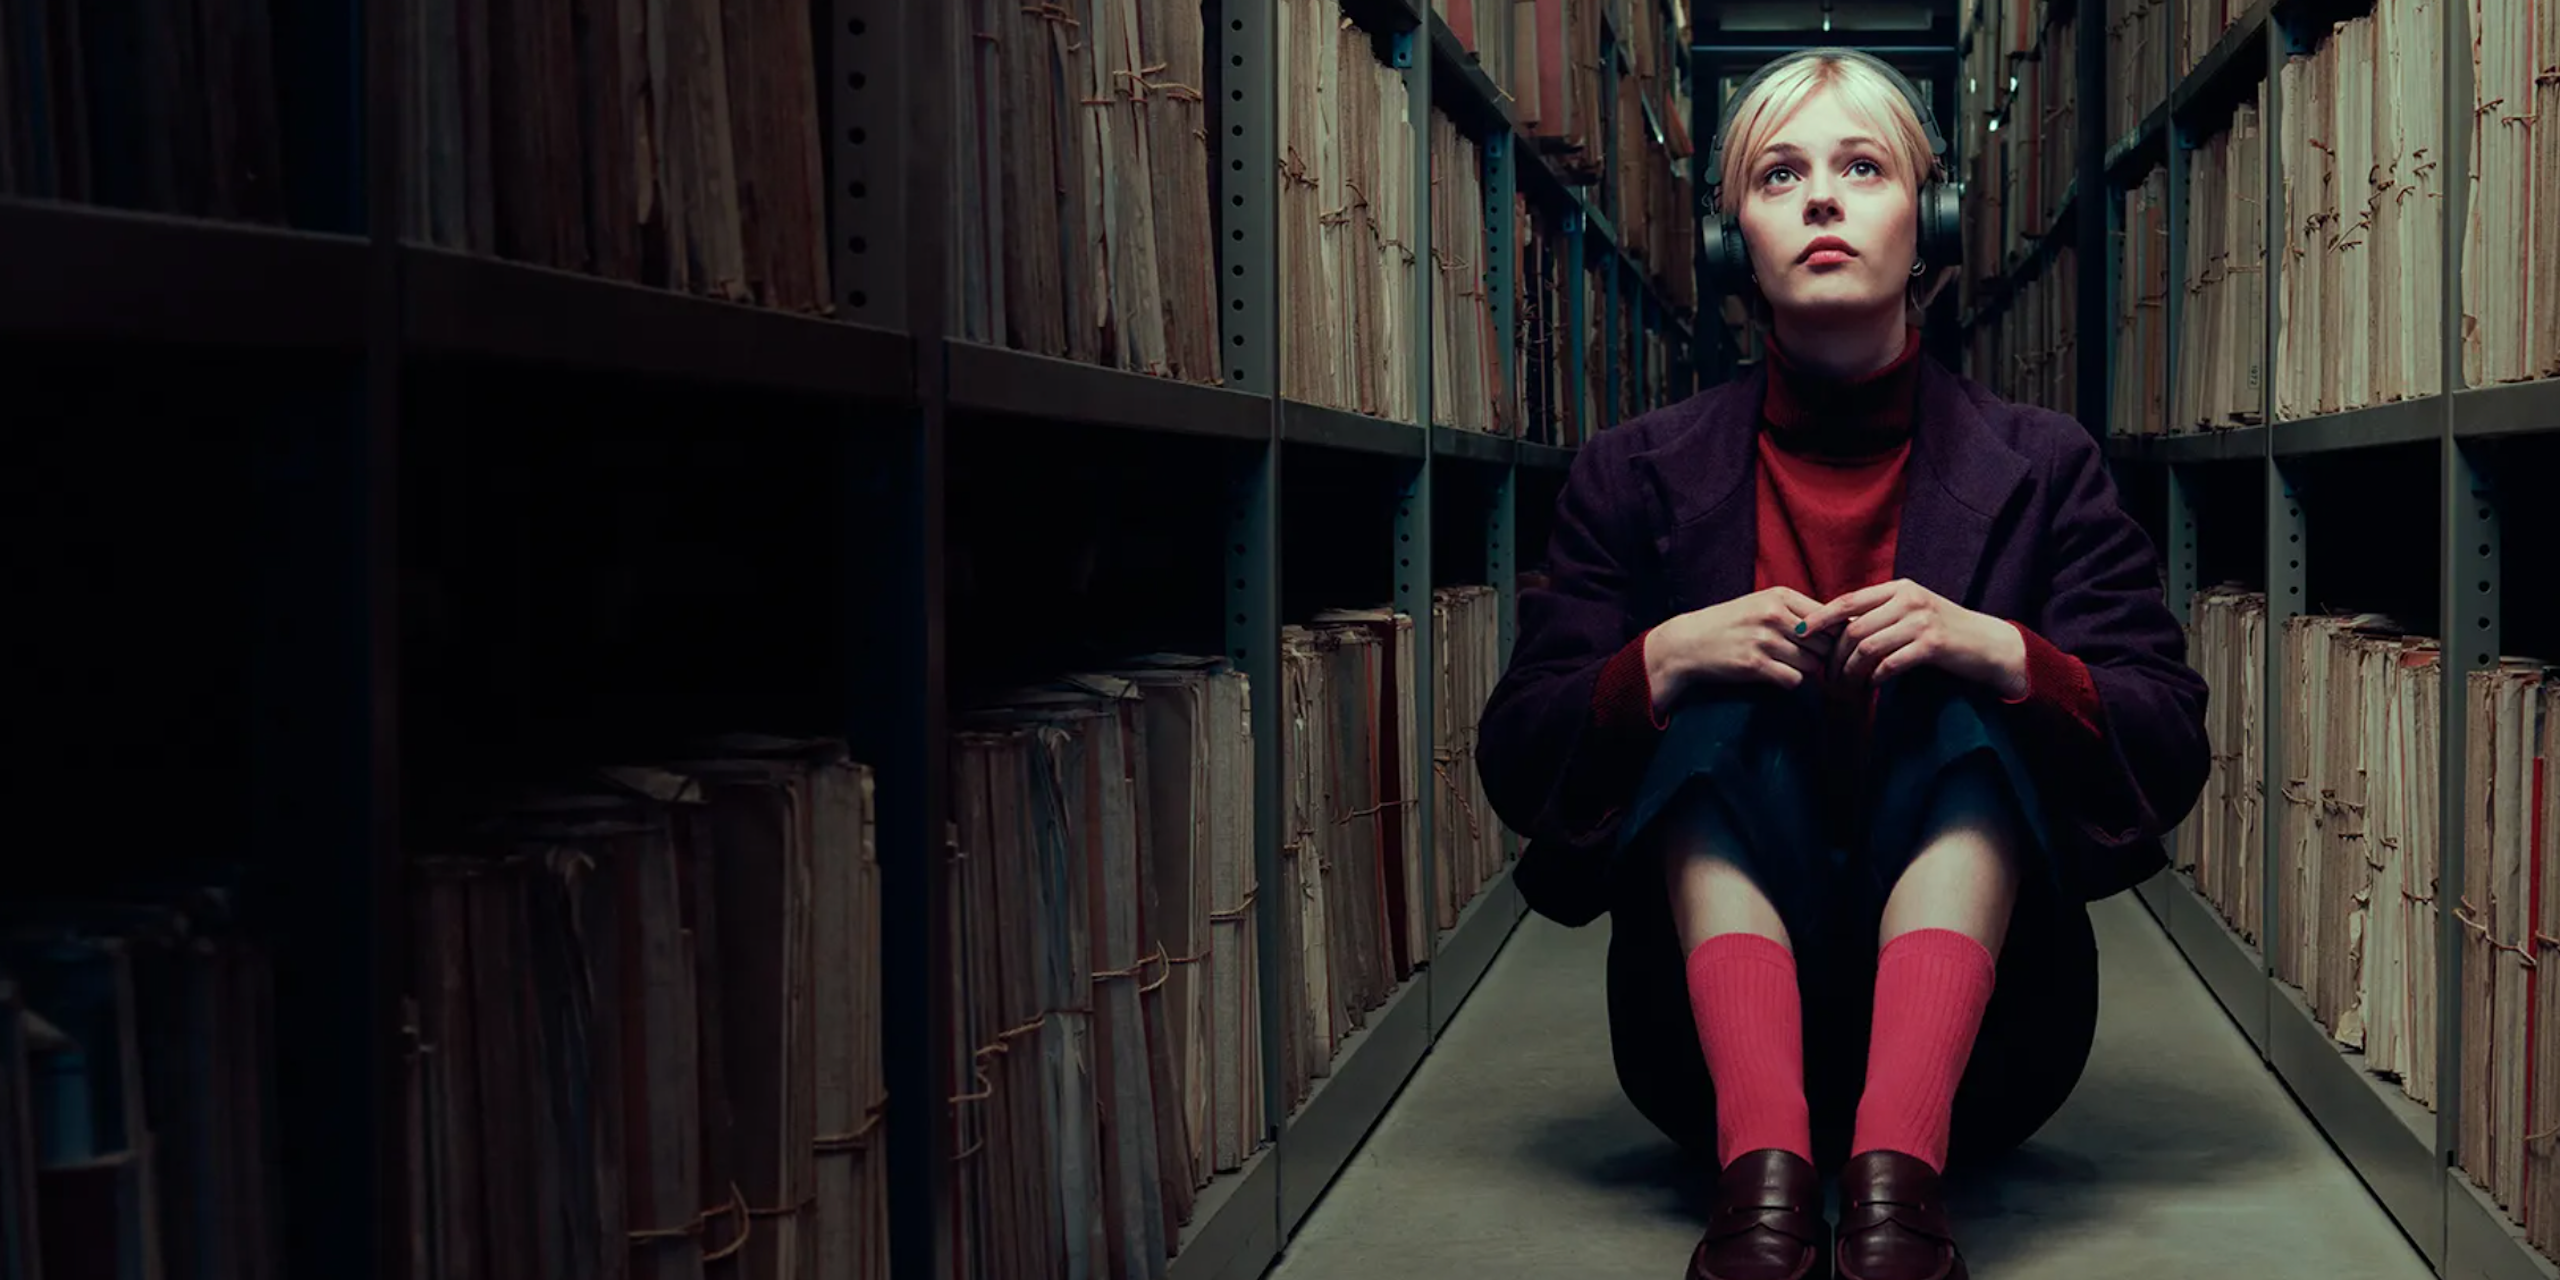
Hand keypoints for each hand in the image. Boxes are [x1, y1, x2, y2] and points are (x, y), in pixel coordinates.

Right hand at [1644, 586, 1836, 701]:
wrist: (1688, 643)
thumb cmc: (1730, 624)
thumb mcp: (1762, 604)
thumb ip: (1797, 612)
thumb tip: (1842, 628)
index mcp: (1780, 596)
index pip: (1830, 617)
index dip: (1834, 636)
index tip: (1825, 645)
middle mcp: (1774, 615)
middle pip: (1825, 644)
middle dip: (1820, 656)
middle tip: (1806, 660)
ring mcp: (1764, 640)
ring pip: (1812, 664)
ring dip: (1804, 670)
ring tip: (1786, 666)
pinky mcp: (1754, 665)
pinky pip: (1794, 680)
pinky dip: (1790, 682)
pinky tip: (1776, 676)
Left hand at [1798, 578, 2029, 696]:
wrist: (1987, 644)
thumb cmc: (1943, 630)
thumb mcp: (1911, 611)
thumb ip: (1880, 613)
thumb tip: (1837, 627)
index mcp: (1899, 588)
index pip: (1848, 600)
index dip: (1820, 617)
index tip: (1799, 632)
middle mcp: (1909, 599)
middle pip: (1854, 627)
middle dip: (1834, 654)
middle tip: (1825, 674)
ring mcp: (1922, 620)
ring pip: (1869, 646)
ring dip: (1852, 670)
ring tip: (1845, 685)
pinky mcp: (1933, 644)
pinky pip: (1891, 663)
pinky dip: (1877, 676)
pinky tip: (1872, 685)